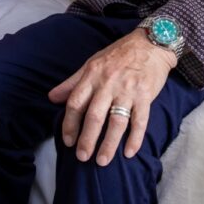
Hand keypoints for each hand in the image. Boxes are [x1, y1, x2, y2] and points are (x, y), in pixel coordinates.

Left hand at [48, 29, 176, 165]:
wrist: (150, 42)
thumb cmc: (118, 54)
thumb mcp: (92, 63)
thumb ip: (72, 82)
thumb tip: (52, 98)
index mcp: (92, 75)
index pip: (76, 103)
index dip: (70, 124)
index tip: (67, 141)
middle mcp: (108, 83)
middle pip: (94, 116)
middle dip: (87, 139)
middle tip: (82, 157)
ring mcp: (128, 90)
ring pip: (116, 121)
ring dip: (109, 144)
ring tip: (102, 161)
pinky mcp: (146, 95)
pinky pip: (140, 121)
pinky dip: (135, 138)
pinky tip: (129, 153)